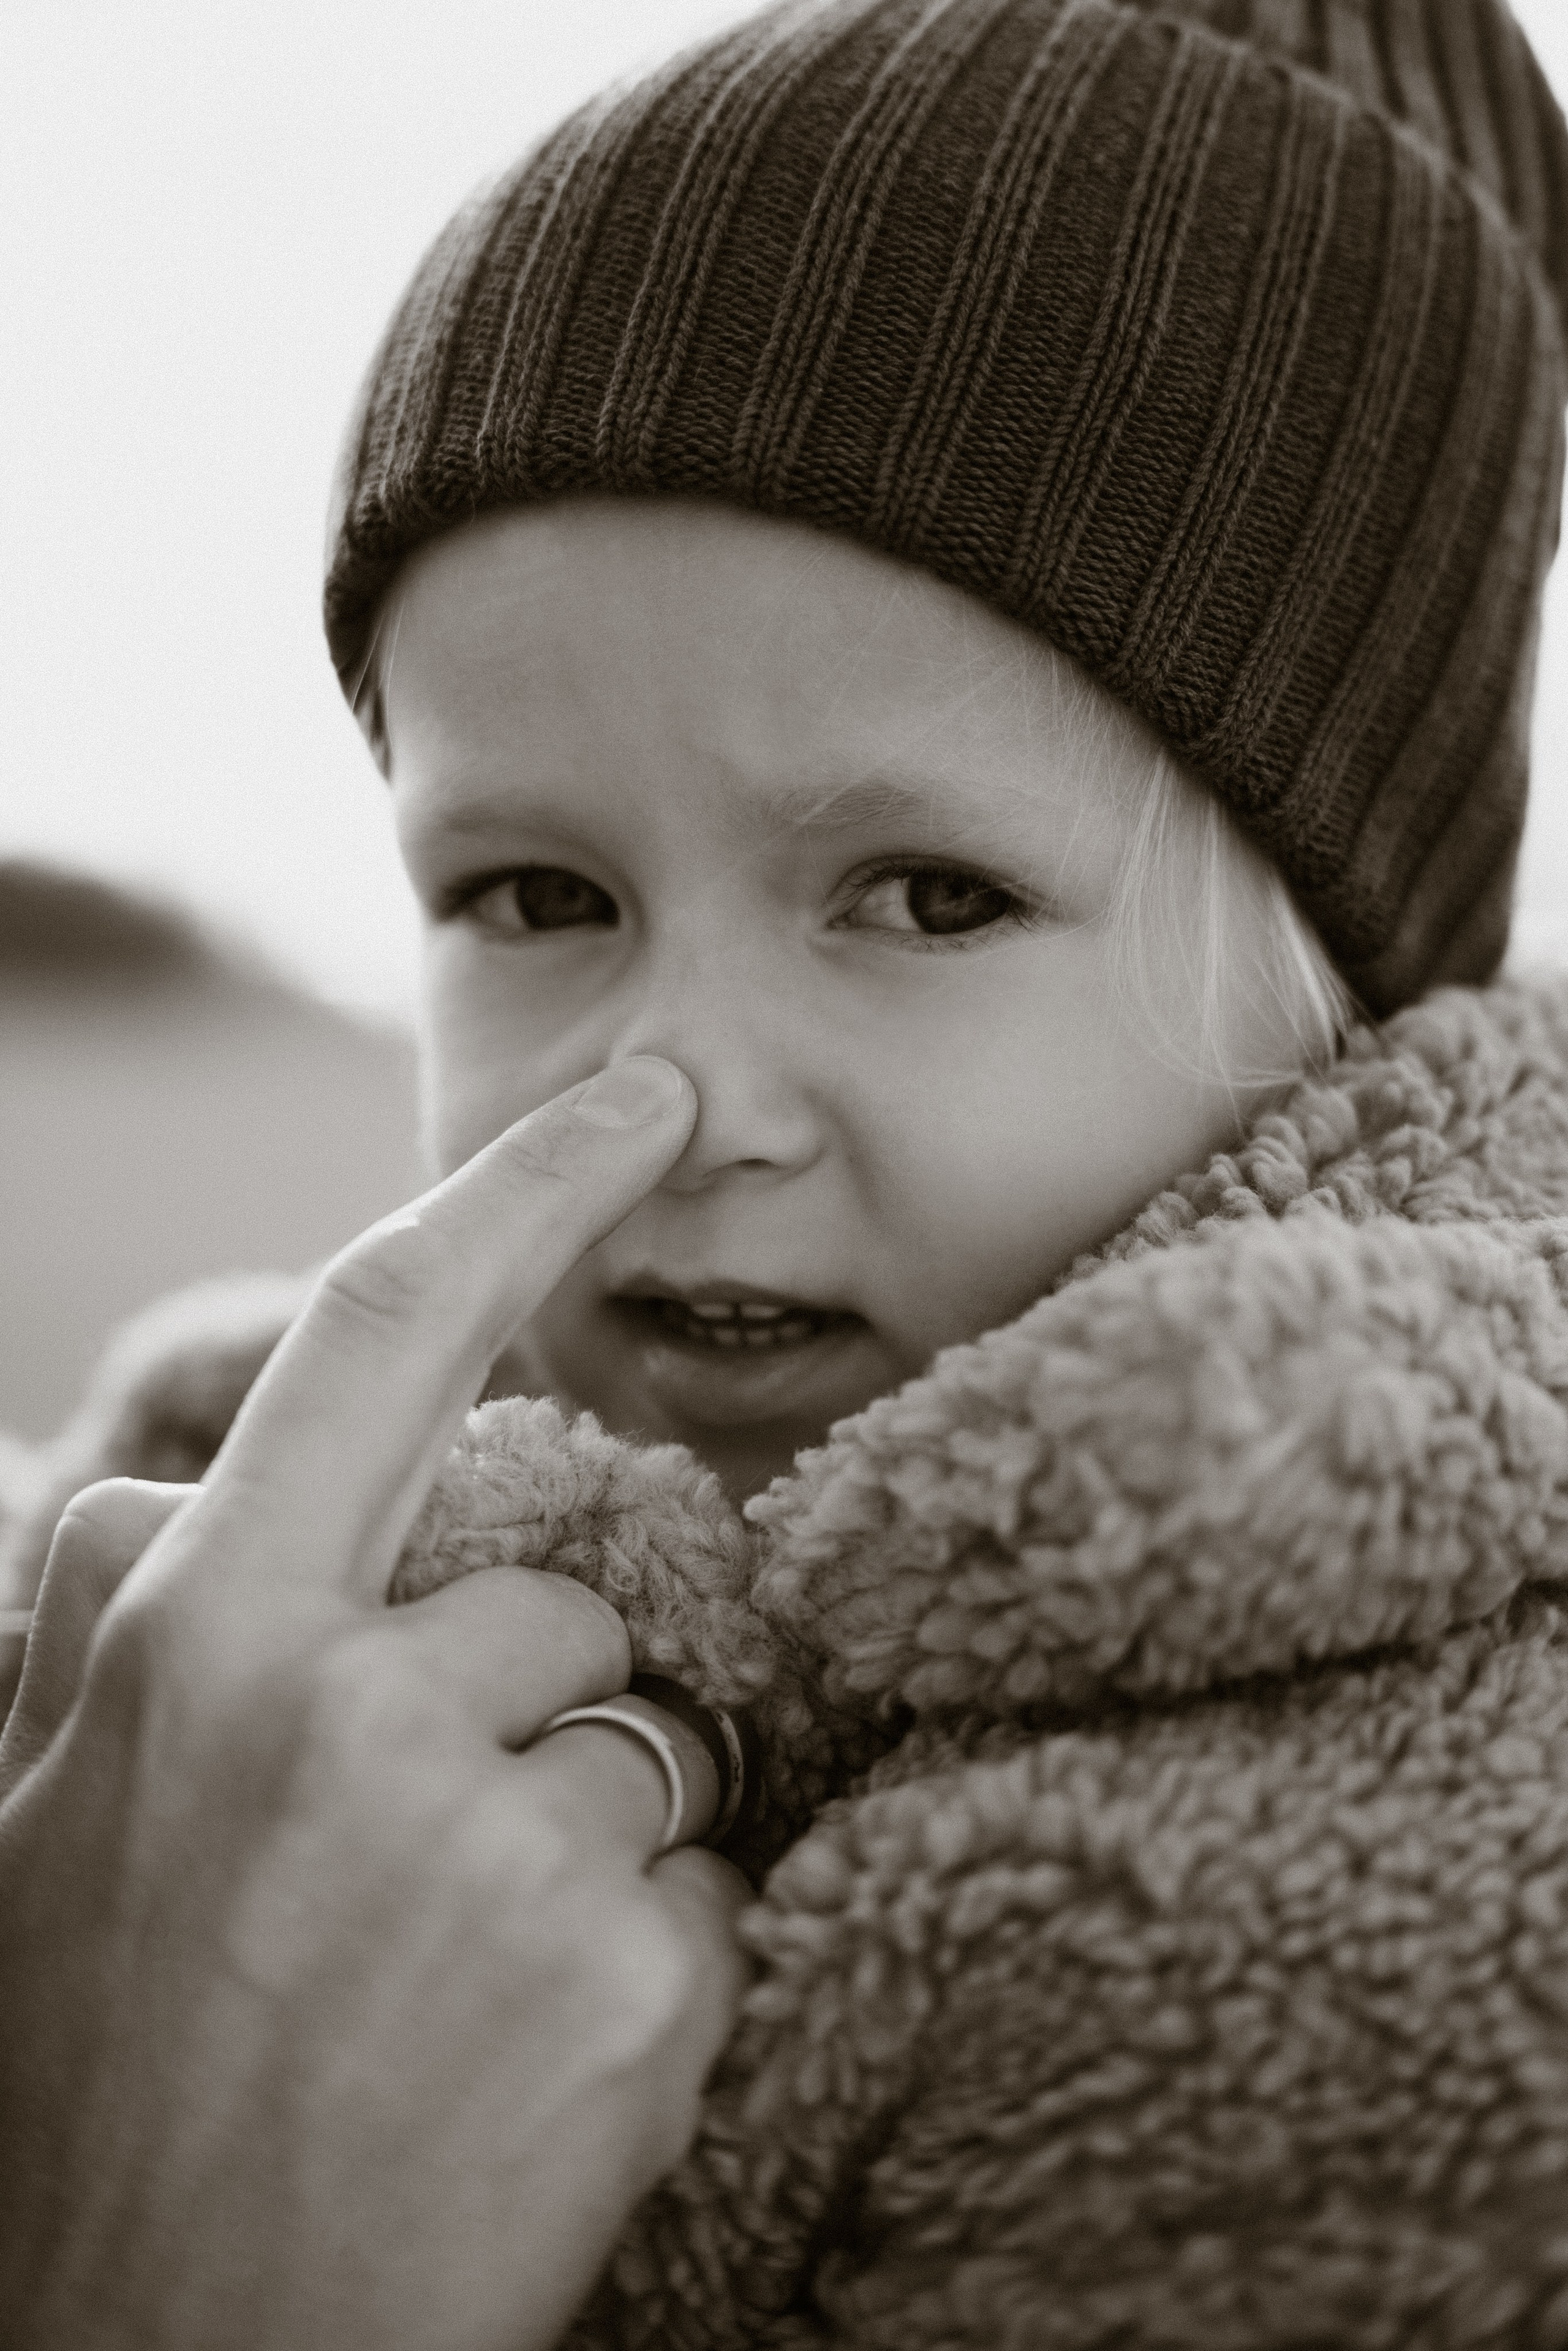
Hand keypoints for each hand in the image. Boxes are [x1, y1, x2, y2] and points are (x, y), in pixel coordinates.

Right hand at [0, 1058, 749, 2350]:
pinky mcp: (625, 1978)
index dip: (524, 1189)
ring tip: (443, 1997)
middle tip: (406, 1893)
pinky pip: (702, 1887)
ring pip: (643, 1743)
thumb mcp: (38, 1821)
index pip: (380, 1331)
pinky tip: (519, 2076)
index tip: (649, 1101)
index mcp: (197, 1642)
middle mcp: (345, 1709)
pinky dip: (645, 1964)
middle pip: (558, 1599)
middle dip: (528, 1710)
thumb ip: (119, 1631)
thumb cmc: (94, 2095)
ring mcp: (493, 1841)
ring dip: (582, 1844)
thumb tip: (191, 1497)